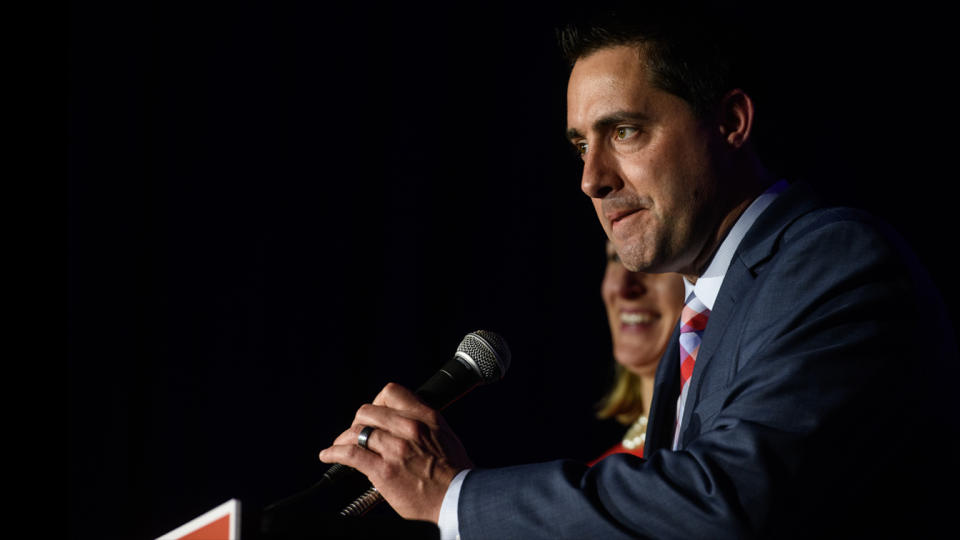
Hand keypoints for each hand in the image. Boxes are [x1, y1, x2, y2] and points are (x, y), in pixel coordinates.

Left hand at [318, 382, 472, 522]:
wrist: (458, 498)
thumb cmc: (455, 472)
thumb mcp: (445, 434)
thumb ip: (424, 423)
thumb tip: (403, 419)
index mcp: (426, 417)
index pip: (391, 393)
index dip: (377, 402)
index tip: (374, 413)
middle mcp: (408, 428)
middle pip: (367, 412)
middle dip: (358, 422)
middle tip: (355, 433)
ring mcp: (394, 449)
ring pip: (356, 431)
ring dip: (343, 439)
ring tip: (338, 445)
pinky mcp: (383, 471)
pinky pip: (350, 455)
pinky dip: (334, 453)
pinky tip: (328, 456)